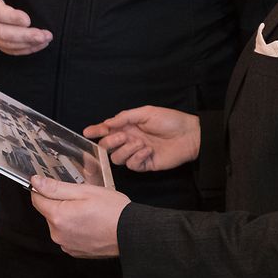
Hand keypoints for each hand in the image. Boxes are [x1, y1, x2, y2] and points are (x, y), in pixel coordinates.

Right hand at [0, 0, 52, 55]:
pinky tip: (38, 46)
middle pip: (3, 34)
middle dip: (25, 36)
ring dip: (27, 45)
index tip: (27, 18)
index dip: (11, 18)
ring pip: (7, 44)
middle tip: (43, 35)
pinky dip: (23, 50)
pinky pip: (8, 49)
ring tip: (45, 39)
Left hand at [30, 176, 130, 257]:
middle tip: (83, 199)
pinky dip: (75, 229)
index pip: (37, 199)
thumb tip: (36, 182)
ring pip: (59, 224)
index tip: (56, 185)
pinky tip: (91, 224)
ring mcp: (66, 244)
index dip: (44, 189)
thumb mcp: (85, 191)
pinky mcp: (75, 251)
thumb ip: (57, 187)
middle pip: (49, 212)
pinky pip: (68, 235)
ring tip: (90, 212)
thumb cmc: (112, 211)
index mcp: (58, 216)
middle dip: (61, 203)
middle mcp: (57, 234)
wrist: (130, 233)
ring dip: (68, 216)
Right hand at [85, 106, 200, 171]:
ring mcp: (136, 153)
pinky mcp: (145, 164)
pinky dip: (137, 158)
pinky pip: (132, 165)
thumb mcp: (146, 112)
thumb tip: (107, 122)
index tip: (88, 132)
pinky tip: (148, 151)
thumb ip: (125, 117)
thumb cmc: (170, 120)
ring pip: (117, 158)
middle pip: (108, 146)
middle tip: (123, 136)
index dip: (96, 131)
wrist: (189, 135)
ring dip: (126, 150)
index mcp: (128, 126)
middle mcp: (130, 140)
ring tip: (140, 143)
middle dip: (111, 141)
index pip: (107, 130)